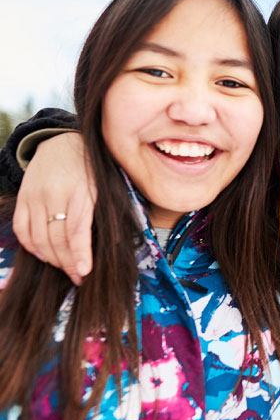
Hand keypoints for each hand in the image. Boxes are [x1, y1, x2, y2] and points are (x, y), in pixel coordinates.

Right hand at [12, 133, 96, 284]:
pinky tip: (46, 255)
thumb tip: (117, 243)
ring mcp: (34, 197)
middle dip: (68, 263)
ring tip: (67, 268)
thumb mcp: (107, 185)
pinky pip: (22, 231)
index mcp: (81, 190)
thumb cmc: (93, 168)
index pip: (76, 229)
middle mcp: (54, 194)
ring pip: (38, 239)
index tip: (84, 272)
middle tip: (80, 277)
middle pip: (56, 239)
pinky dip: (33, 248)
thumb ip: (110, 211)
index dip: (80, 253)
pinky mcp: (22, 199)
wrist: (62, 142)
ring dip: (52, 259)